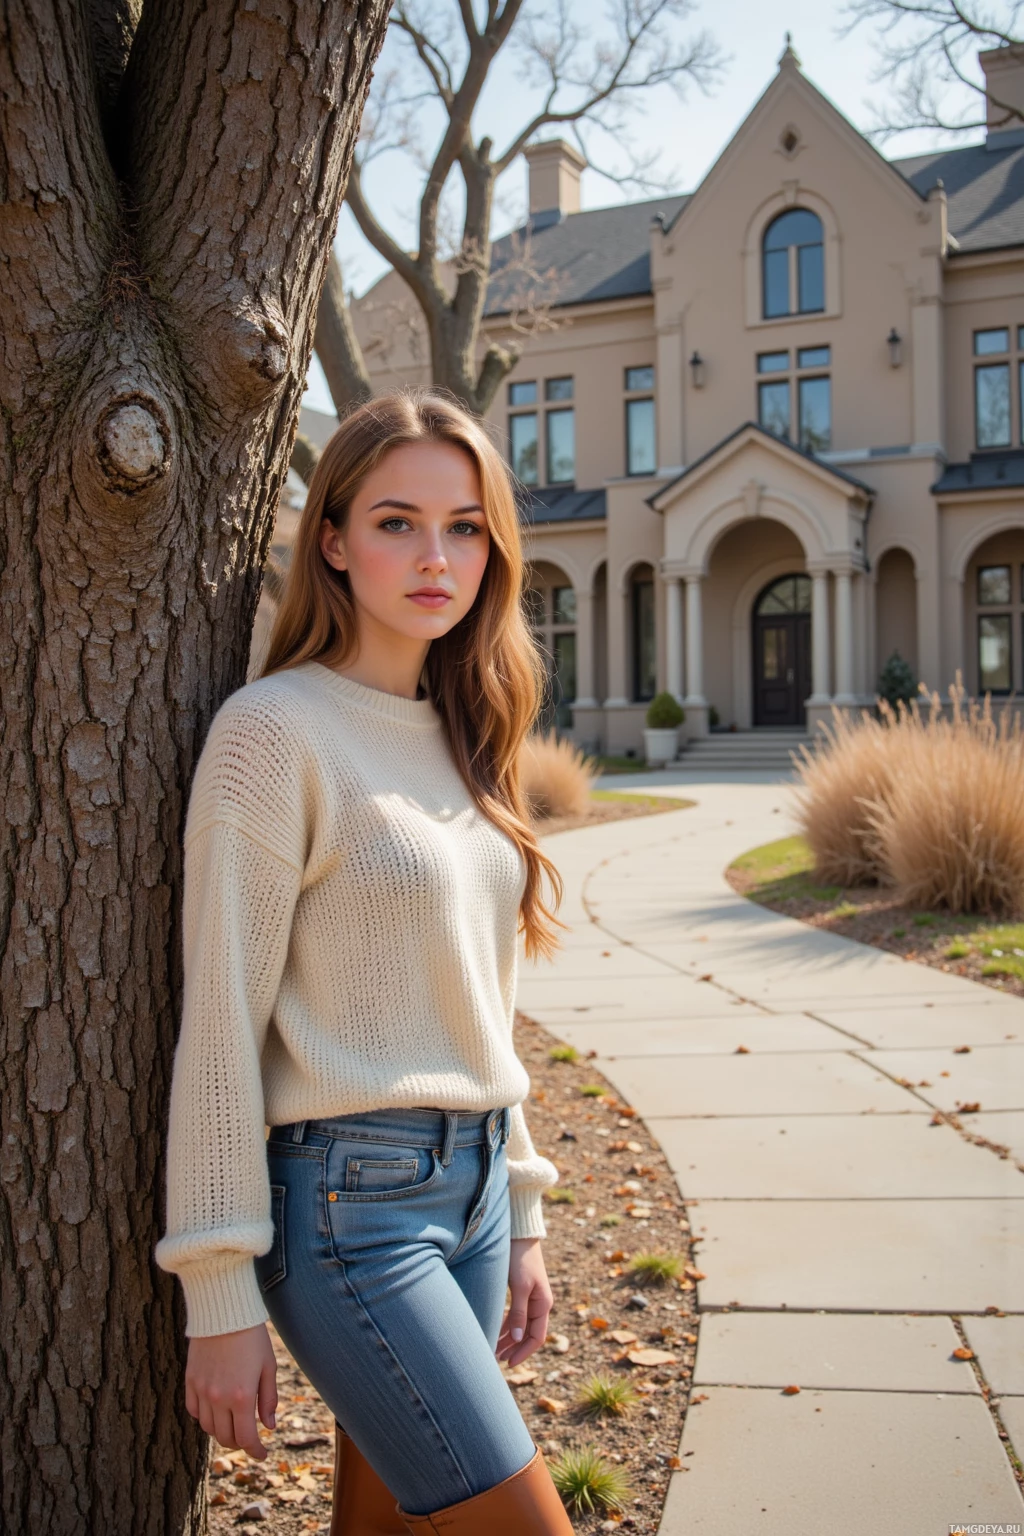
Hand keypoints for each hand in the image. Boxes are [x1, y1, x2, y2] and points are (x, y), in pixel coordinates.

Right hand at [184, 1323, 278, 1460]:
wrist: (224, 1311)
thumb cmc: (252, 1337)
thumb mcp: (268, 1367)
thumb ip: (268, 1399)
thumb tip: (269, 1427)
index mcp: (242, 1397)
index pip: (246, 1438)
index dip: (255, 1451)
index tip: (262, 1454)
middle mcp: (219, 1398)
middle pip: (225, 1437)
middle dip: (239, 1443)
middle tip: (249, 1439)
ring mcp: (201, 1391)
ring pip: (208, 1428)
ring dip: (222, 1432)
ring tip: (233, 1425)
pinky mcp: (190, 1381)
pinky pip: (194, 1411)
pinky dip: (204, 1418)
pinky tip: (215, 1412)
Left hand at [496, 1236, 553, 1367]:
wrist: (520, 1234)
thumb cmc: (520, 1259)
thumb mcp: (520, 1287)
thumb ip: (518, 1313)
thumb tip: (516, 1339)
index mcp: (543, 1305)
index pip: (536, 1338)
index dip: (523, 1352)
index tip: (508, 1364)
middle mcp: (539, 1304)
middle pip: (528, 1334)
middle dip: (513, 1348)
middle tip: (496, 1360)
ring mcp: (530, 1298)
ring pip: (520, 1326)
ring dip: (508, 1339)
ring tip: (493, 1349)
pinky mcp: (521, 1291)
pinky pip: (515, 1315)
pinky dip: (506, 1325)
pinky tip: (494, 1330)